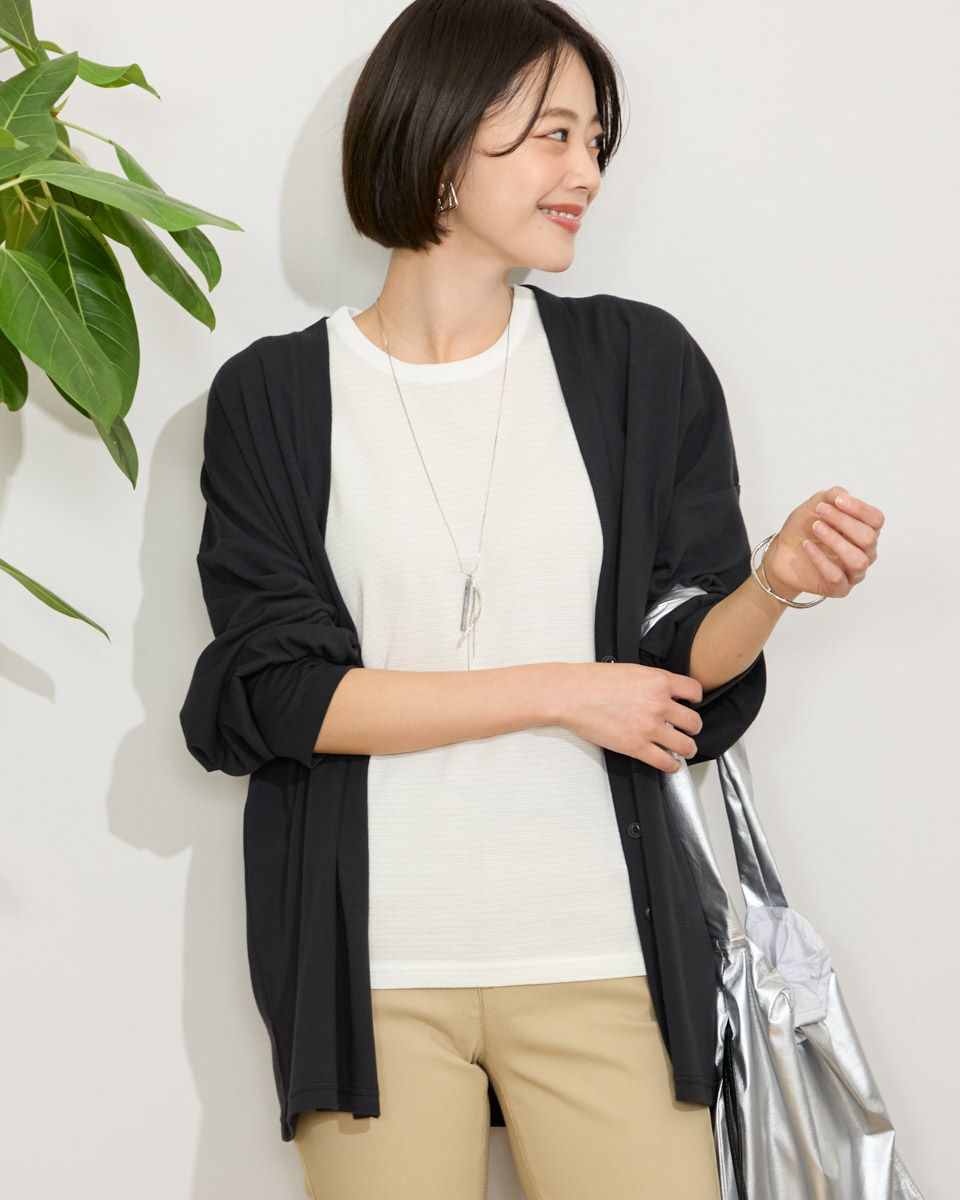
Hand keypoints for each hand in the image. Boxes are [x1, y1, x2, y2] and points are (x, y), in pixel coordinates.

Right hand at [560, 663, 703, 772]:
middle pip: (694, 721)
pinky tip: (670, 763)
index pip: (695, 691)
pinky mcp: (637, 746)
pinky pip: (666, 762)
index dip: (694, 700)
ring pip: (686, 745)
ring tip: (684, 749)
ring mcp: (649, 727)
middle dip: (693, 727)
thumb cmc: (592, 681)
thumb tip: (660, 691)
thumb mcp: (630, 670)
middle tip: (688, 730)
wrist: (571, 694)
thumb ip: (651, 681)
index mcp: (658, 681)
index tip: (691, 705)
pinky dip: (672, 765)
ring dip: (688, 749)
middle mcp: (659, 703)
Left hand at [764, 486, 883, 599]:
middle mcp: (865, 552)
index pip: (876, 520)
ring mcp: (854, 572)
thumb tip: (844, 496)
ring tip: (815, 528)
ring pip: (858, 560)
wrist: (781, 552)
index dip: (860, 509)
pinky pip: (838, 577)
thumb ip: (832, 496)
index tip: (837, 501)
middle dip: (843, 522)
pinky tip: (807, 546)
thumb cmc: (803, 529)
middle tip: (820, 513)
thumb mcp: (815, 505)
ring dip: (835, 540)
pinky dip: (821, 560)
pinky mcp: (839, 588)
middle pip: (869, 538)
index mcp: (864, 530)